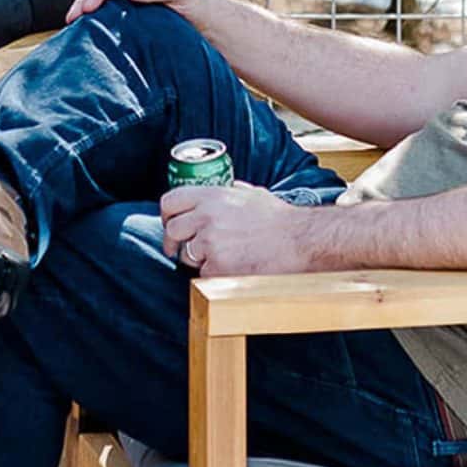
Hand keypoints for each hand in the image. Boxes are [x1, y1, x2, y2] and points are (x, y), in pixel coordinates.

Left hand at [161, 180, 306, 276]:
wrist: (300, 241)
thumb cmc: (281, 220)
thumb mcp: (252, 194)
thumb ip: (231, 192)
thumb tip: (223, 191)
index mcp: (213, 196)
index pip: (170, 201)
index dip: (166, 215)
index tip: (169, 223)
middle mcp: (206, 217)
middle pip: (172, 230)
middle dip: (173, 242)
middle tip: (178, 250)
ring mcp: (210, 243)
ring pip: (186, 256)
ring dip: (197, 260)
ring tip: (219, 258)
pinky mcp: (217, 267)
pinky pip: (203, 275)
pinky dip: (214, 276)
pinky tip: (232, 270)